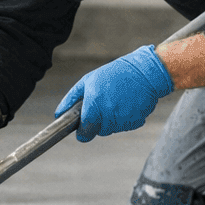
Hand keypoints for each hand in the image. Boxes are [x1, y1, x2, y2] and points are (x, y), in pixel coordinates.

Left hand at [55, 45, 173, 141]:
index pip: (85, 132)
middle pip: (98, 131)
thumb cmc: (115, 74)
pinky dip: (125, 118)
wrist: (145, 72)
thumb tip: (58, 114)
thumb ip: (72, 99)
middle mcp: (108, 114)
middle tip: (104, 104)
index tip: (83, 129)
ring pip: (111, 129)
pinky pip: (125, 126)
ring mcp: (123, 119)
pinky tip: (127, 103)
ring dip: (111, 119)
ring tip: (117, 100)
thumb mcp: (89, 80)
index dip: (83, 132)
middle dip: (98, 122)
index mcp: (94, 105)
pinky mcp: (135, 122)